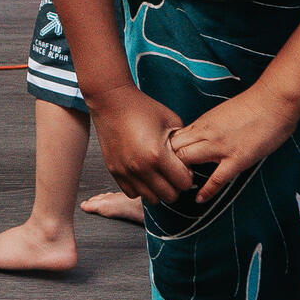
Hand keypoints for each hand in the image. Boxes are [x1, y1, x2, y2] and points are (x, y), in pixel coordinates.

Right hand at [87, 86, 190, 204]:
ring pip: (151, 198)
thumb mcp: (170, 121)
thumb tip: (189, 159)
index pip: (184, 183)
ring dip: (158, 189)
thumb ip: (183, 143)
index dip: (187, 175)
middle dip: (175, 186)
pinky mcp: (114, 171)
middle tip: (172, 172)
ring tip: (157, 174)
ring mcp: (126, 171)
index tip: (183, 166)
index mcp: (157, 155)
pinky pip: (132, 193)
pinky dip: (140, 188)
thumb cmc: (141, 108)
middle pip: (170, 196)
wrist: (111, 101)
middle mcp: (141, 167)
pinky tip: (143, 174)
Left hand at [166, 84, 299, 203]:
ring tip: (181, 185)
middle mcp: (206, 133)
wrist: (274, 102)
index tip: (167, 161)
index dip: (166, 150)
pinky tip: (199, 199)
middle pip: (173, 149)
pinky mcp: (237, 159)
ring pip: (187, 160)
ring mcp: (220, 147)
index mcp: (202, 122)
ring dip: (182, 173)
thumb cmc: (252, 106)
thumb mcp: (220, 114)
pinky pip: (217, 179)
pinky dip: (206, 191)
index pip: (172, 137)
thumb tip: (197, 138)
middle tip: (170, 175)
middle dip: (168, 162)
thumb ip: (207, 127)